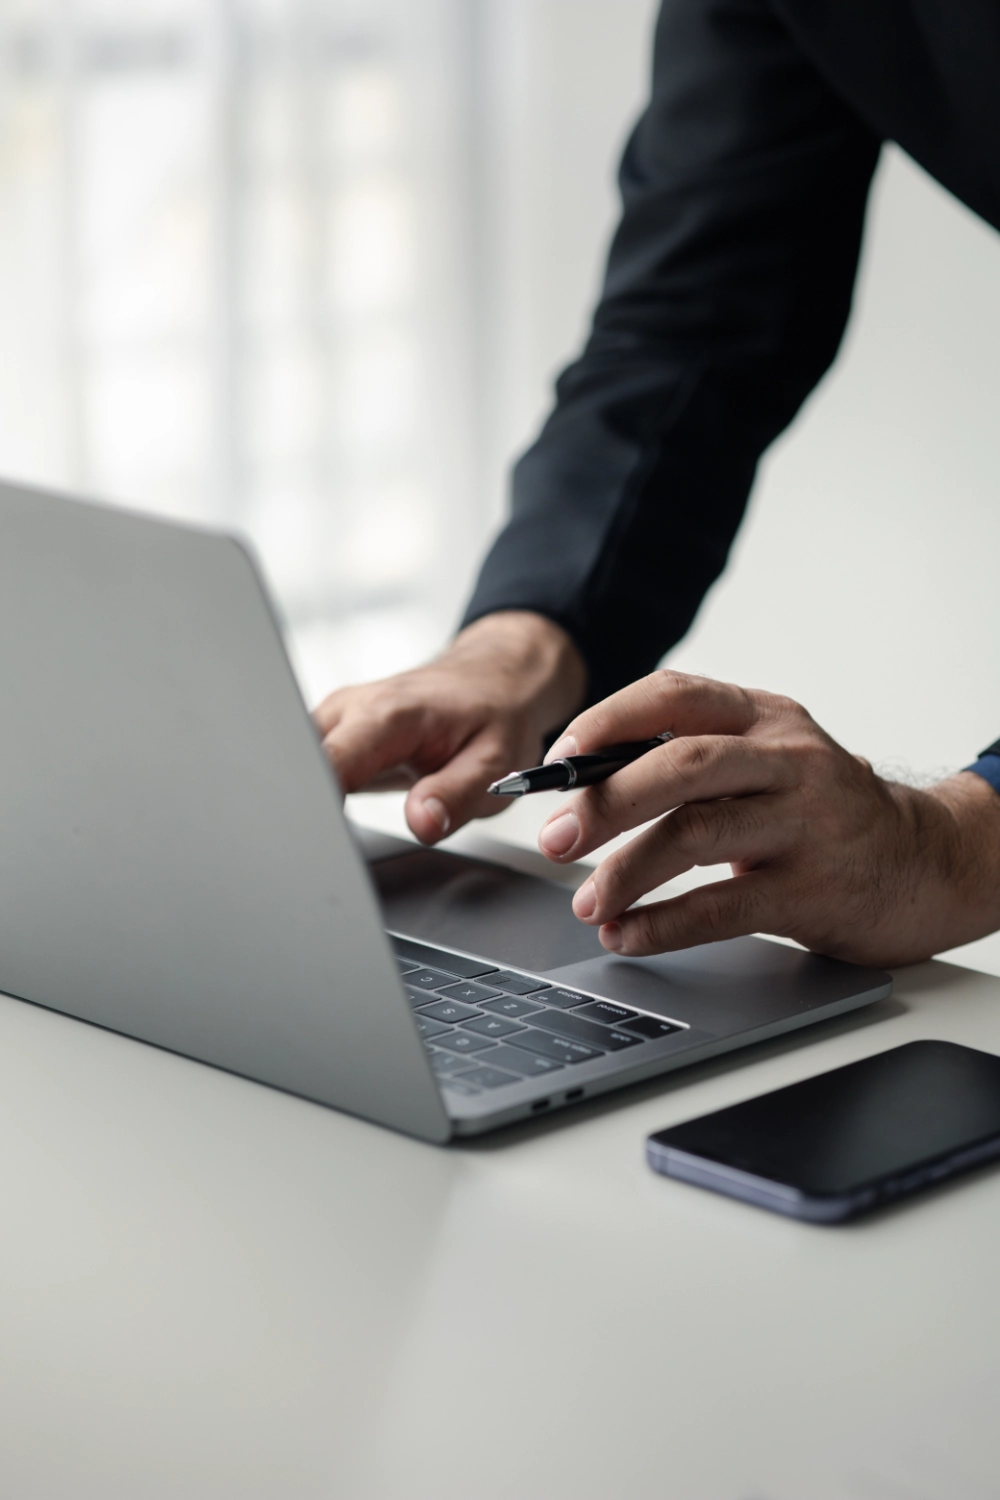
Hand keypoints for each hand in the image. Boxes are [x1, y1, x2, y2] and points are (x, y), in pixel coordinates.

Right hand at [314, 611, 585, 843]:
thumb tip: (420, 823)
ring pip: (299, 766)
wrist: (493, 680)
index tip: (325, 840)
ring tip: (339, 823)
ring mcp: (338, 717)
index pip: (327, 764)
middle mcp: (352, 708)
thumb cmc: (496, 715)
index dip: (318, 806)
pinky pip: (309, 763)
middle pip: (300, 765)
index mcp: (390, 713)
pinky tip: (339, 806)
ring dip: (310, 800)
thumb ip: (455, 796)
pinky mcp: (335, 731)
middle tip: (330, 844)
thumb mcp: (495, 763)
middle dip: (305, 808)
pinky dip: (317, 790)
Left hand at [536, 670, 999, 965]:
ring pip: (696, 835)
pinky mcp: (815, 889)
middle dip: (604, 802)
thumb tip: (582, 788)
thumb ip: (694, 761)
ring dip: (625, 872)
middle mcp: (788, 760)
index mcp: (766, 717)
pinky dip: (663, 925)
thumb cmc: (822, 814)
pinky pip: (723, 907)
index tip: (556, 760)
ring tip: (588, 903)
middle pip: (681, 765)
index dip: (606, 722)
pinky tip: (629, 935)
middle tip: (554, 838)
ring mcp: (806, 822)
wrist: (925, 862)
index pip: (674, 696)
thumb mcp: (770, 762)